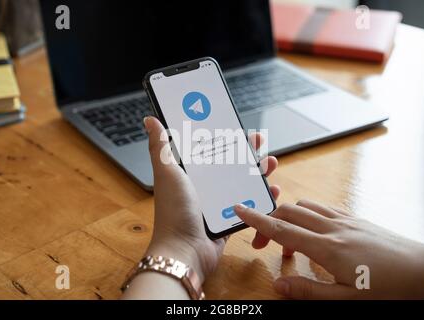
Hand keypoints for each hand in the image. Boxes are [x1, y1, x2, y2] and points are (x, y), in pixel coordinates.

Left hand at [144, 116, 279, 281]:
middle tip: (259, 142)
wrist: (185, 251)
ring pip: (242, 182)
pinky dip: (261, 196)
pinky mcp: (229, 218)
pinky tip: (273, 189)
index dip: (222, 137)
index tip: (236, 126)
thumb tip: (150, 120)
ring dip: (258, 171)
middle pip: (229, 164)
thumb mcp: (167, 173)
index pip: (208, 149)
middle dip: (245, 152)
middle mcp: (202, 187)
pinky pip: (249, 204)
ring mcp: (217, 203)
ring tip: (271, 162)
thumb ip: (160, 147)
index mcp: (188, 174)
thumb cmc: (174, 211)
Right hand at [234, 199, 423, 298]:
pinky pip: (323, 208)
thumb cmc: (390, 288)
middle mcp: (333, 227)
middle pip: (289, 212)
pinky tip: (312, 231)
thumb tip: (278, 285)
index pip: (282, 229)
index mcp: (326, 247)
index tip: (239, 210)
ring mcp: (346, 220)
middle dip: (268, 221)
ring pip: (306, 206)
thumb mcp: (347, 299)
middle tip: (260, 243)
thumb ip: (309, 291)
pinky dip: (308, 214)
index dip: (256, 219)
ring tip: (287, 241)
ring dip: (288, 217)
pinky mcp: (356, 219)